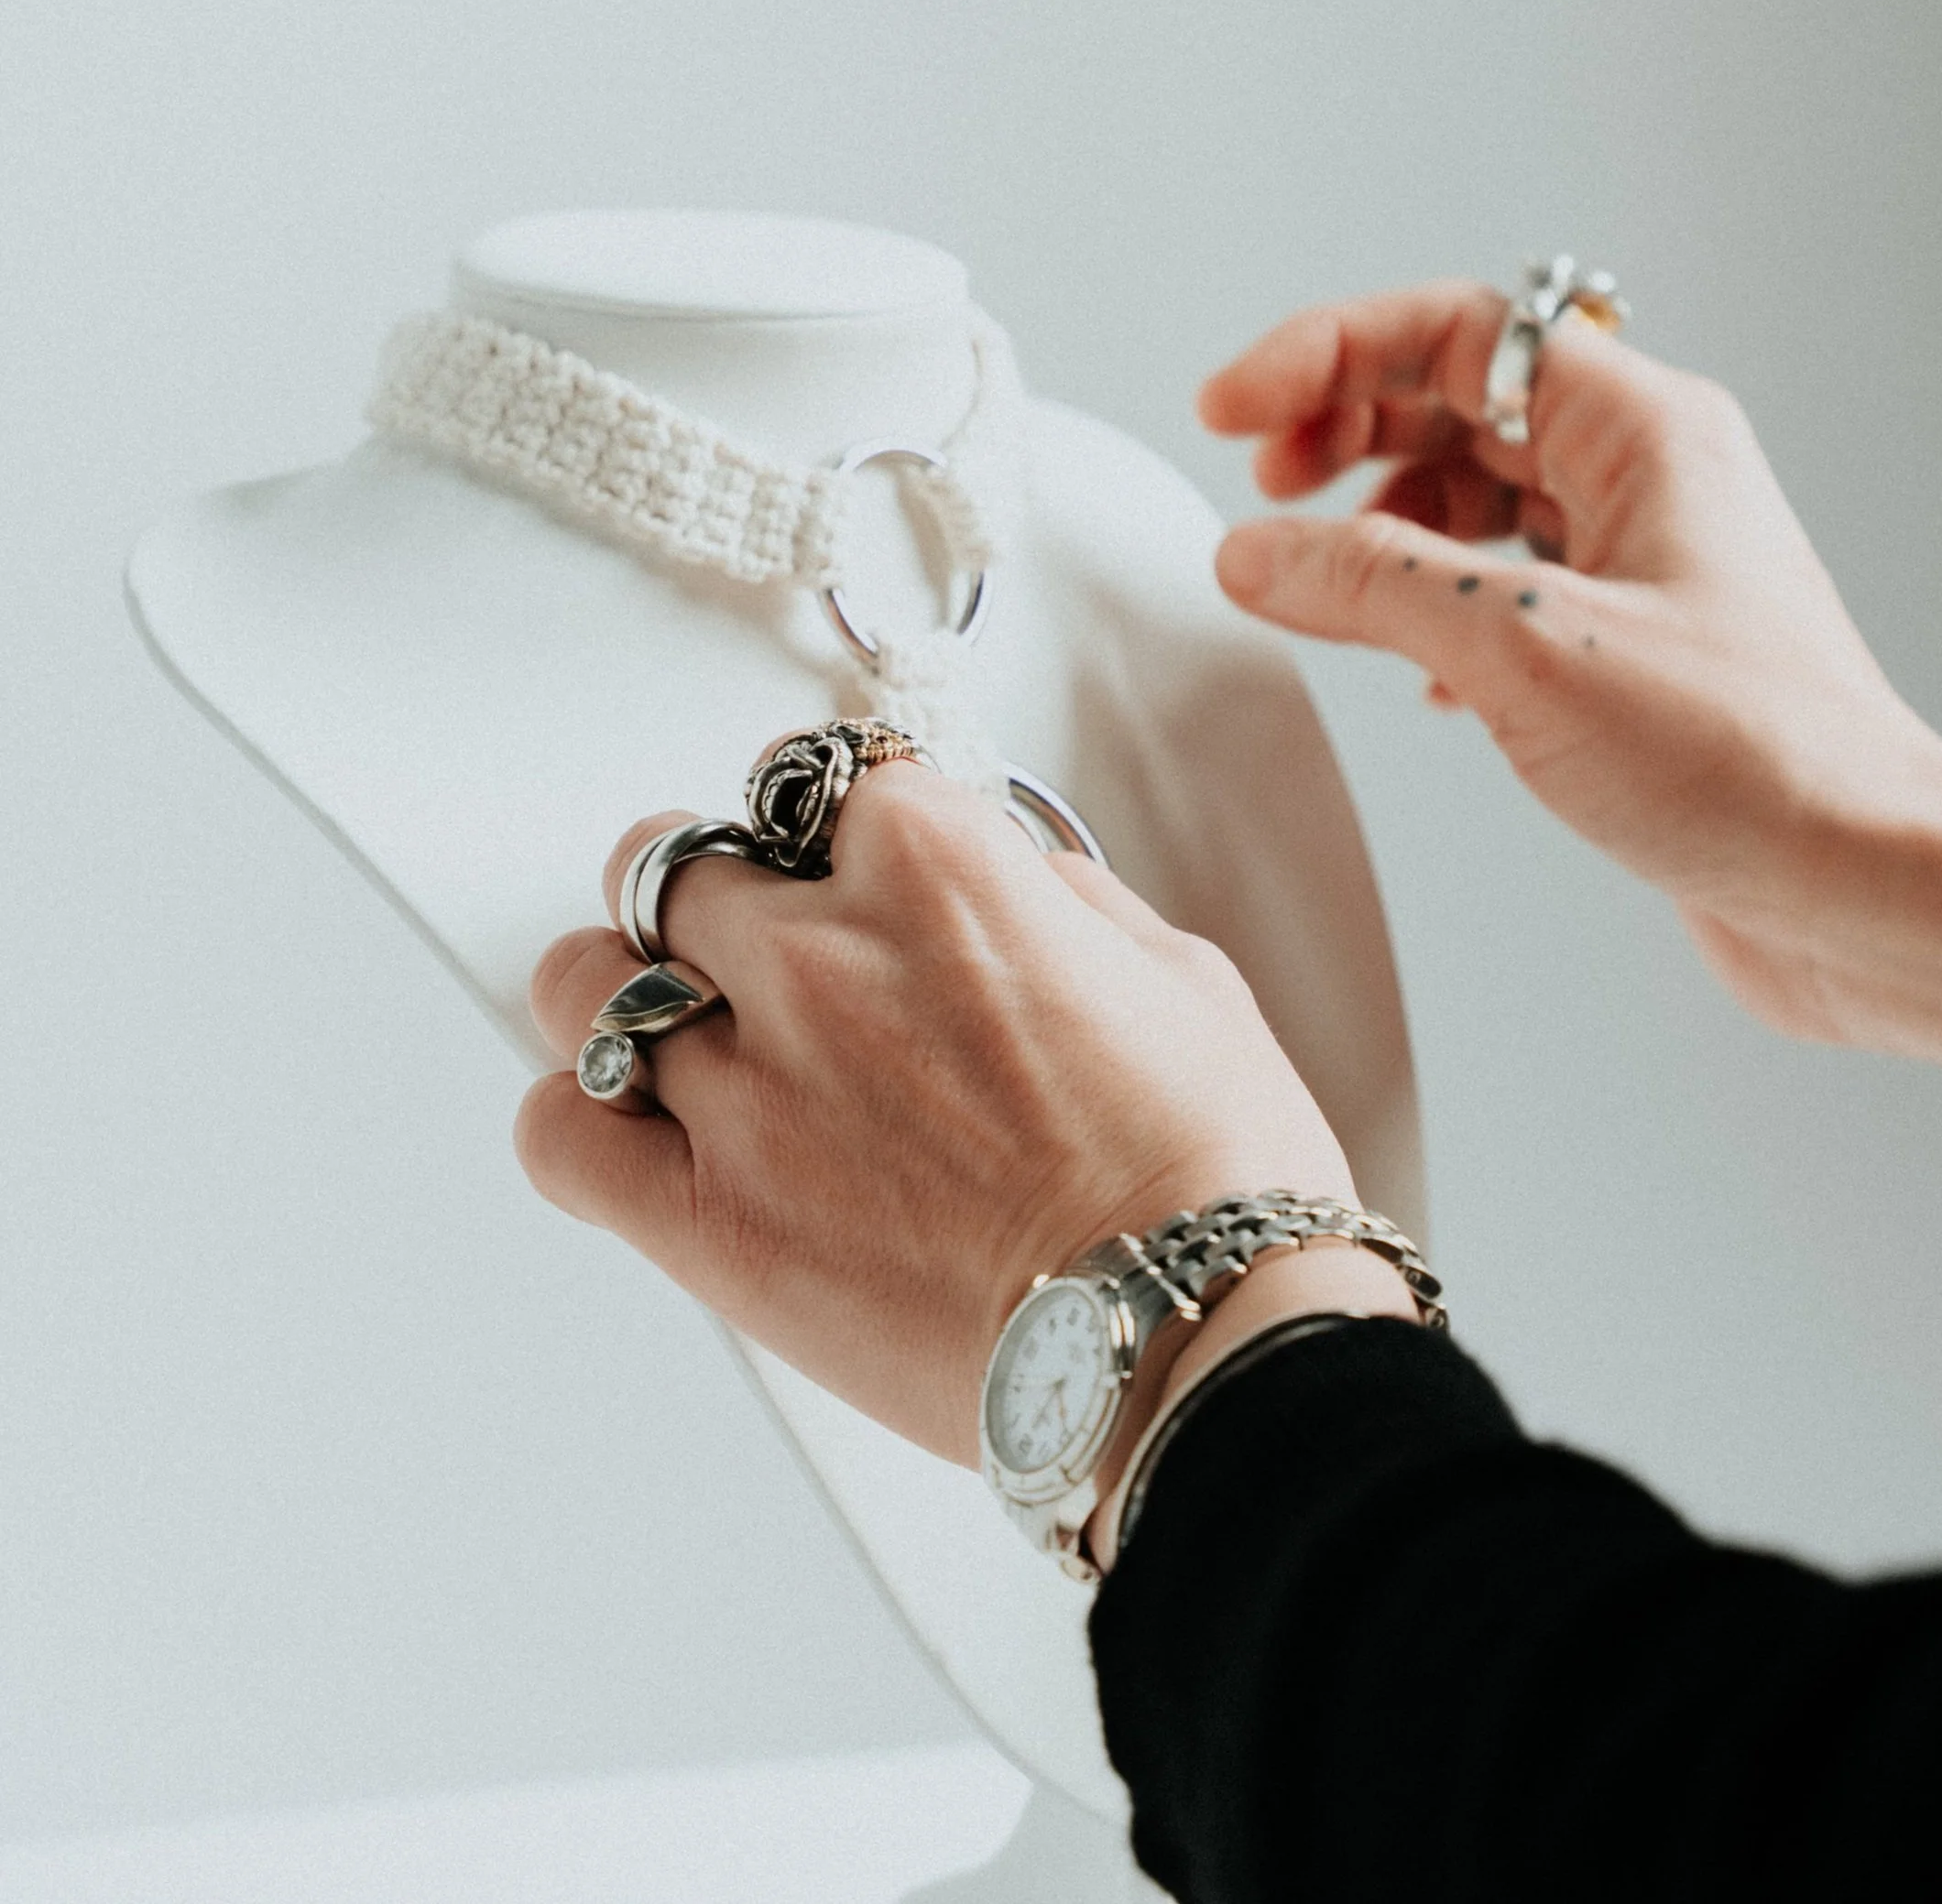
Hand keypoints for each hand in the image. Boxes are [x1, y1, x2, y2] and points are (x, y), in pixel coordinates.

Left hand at [514, 767, 1358, 1465]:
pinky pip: (558, 1134)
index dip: (839, 827)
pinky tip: (645, 1137)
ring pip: (584, 984)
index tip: (850, 864)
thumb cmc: (1209, 1170)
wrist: (1191, 1339)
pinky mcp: (707, 1220)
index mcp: (936, 864)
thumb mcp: (1170, 971)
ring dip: (625, 996)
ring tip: (681, 1038)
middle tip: (757, 951)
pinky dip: (582, 1124)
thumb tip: (1005, 877)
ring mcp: (748, 1088)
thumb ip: (1054, 897)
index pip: (820, 776)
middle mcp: (819, 955)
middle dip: (712, 897)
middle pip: (669, 861)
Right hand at [1201, 281, 1941, 1100]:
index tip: (1235, 409)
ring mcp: (1642, 561)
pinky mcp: (1630, 648)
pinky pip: (1501, 584)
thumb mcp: (1526, 652)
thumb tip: (1256, 550)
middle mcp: (1647, 478)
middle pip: (1460, 400)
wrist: (1869, 890)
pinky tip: (1403, 665)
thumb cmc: (1757, 761)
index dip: (1329, 354)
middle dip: (1346, 427)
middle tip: (1261, 478)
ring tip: (1313, 573)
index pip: (1457, 333)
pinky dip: (1428, 603)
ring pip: (1476, 495)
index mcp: (1643, 431)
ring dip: (1381, 521)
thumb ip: (1373, 585)